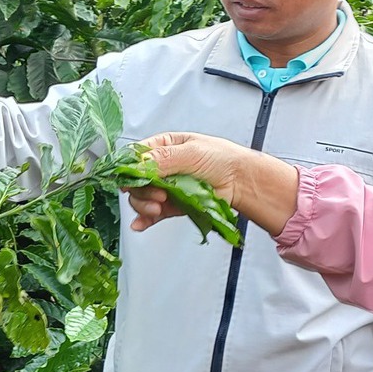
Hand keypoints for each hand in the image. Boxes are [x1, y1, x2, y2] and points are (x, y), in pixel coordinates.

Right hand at [128, 132, 301, 236]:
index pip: (136, 157)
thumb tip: (139, 165)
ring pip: (142, 198)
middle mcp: (162, 167)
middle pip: (136, 181)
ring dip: (145, 205)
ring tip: (158, 206)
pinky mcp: (172, 206)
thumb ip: (162, 158)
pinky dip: (144, 220)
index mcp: (163, 147)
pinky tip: (140, 224)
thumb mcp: (190, 152)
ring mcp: (166, 187)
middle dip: (142, 191)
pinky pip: (152, 214)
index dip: (131, 170)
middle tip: (157, 195)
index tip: (132, 179)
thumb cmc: (222, 159)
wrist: (241, 181)